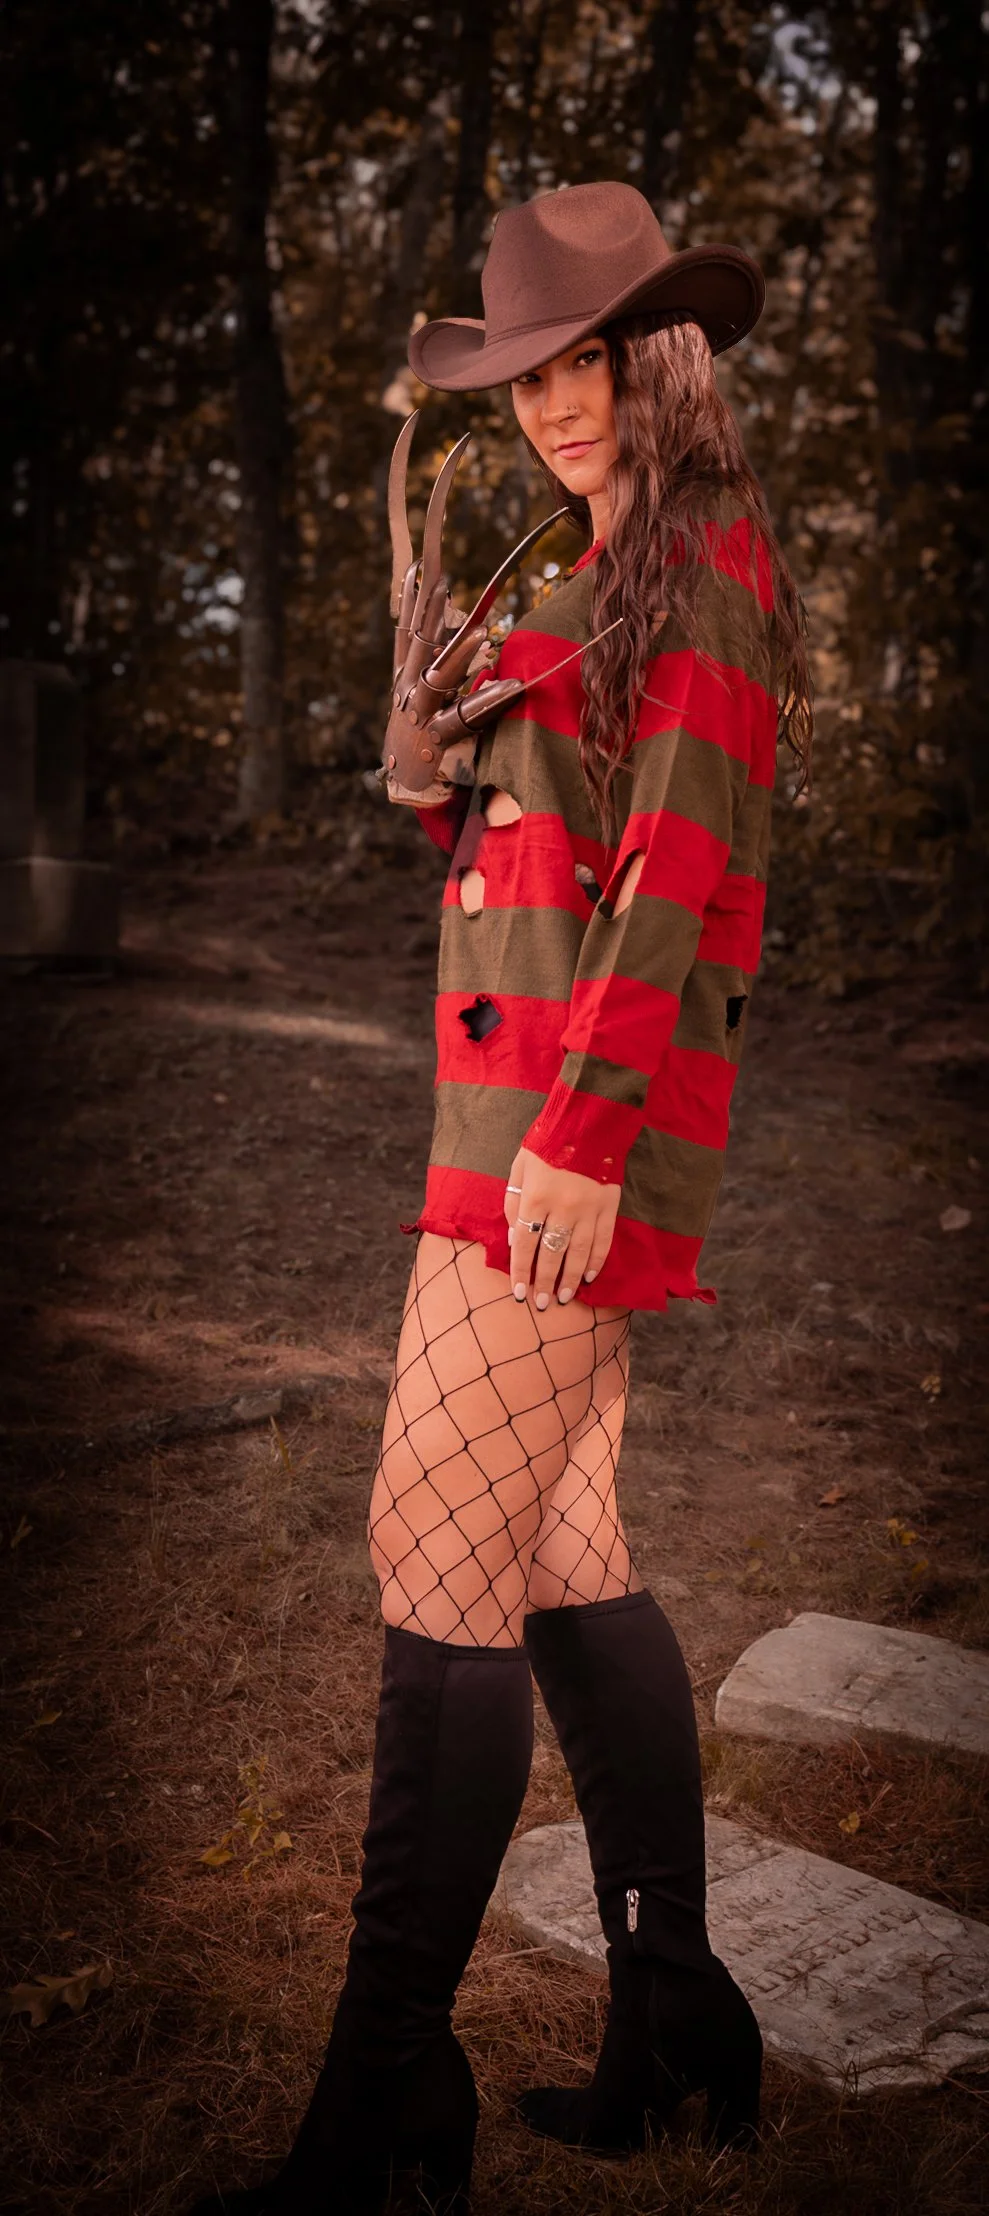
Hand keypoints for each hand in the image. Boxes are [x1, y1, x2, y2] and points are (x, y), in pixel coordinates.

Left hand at [504, 1146, 620, 1307]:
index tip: (518, 1293)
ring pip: (578, 1253)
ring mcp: (588, 1209)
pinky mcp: (609, 1206)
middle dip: (545, 1282)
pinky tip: (588, 1277)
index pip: (525, 1243)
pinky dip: (595, 1261)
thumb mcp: (519, 1167)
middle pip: (551, 1253)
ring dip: (570, 1278)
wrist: (588, 1121)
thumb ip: (513, 1202)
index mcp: (536, 1197)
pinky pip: (603, 1241)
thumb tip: (515, 1240)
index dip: (521, 1271)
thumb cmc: (547, 1143)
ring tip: (563, 1298)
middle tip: (542, 1304)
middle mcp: (562, 1207)